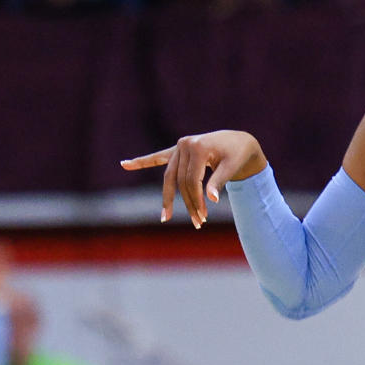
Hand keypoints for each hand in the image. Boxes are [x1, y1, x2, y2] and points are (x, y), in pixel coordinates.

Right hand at [120, 130, 265, 228]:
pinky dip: (143, 161)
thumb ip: (219, 182)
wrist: (239, 141)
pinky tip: (124, 164)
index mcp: (198, 147)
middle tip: (197, 223)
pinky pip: (158, 158)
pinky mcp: (177, 149)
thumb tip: (212, 200)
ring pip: (170, 177)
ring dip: (169, 197)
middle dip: (187, 203)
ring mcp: (179, 146)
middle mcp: (185, 144)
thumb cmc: (237, 155)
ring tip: (165, 217)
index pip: (191, 180)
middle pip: (179, 181)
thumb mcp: (232, 167)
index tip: (203, 217)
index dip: (196, 200)